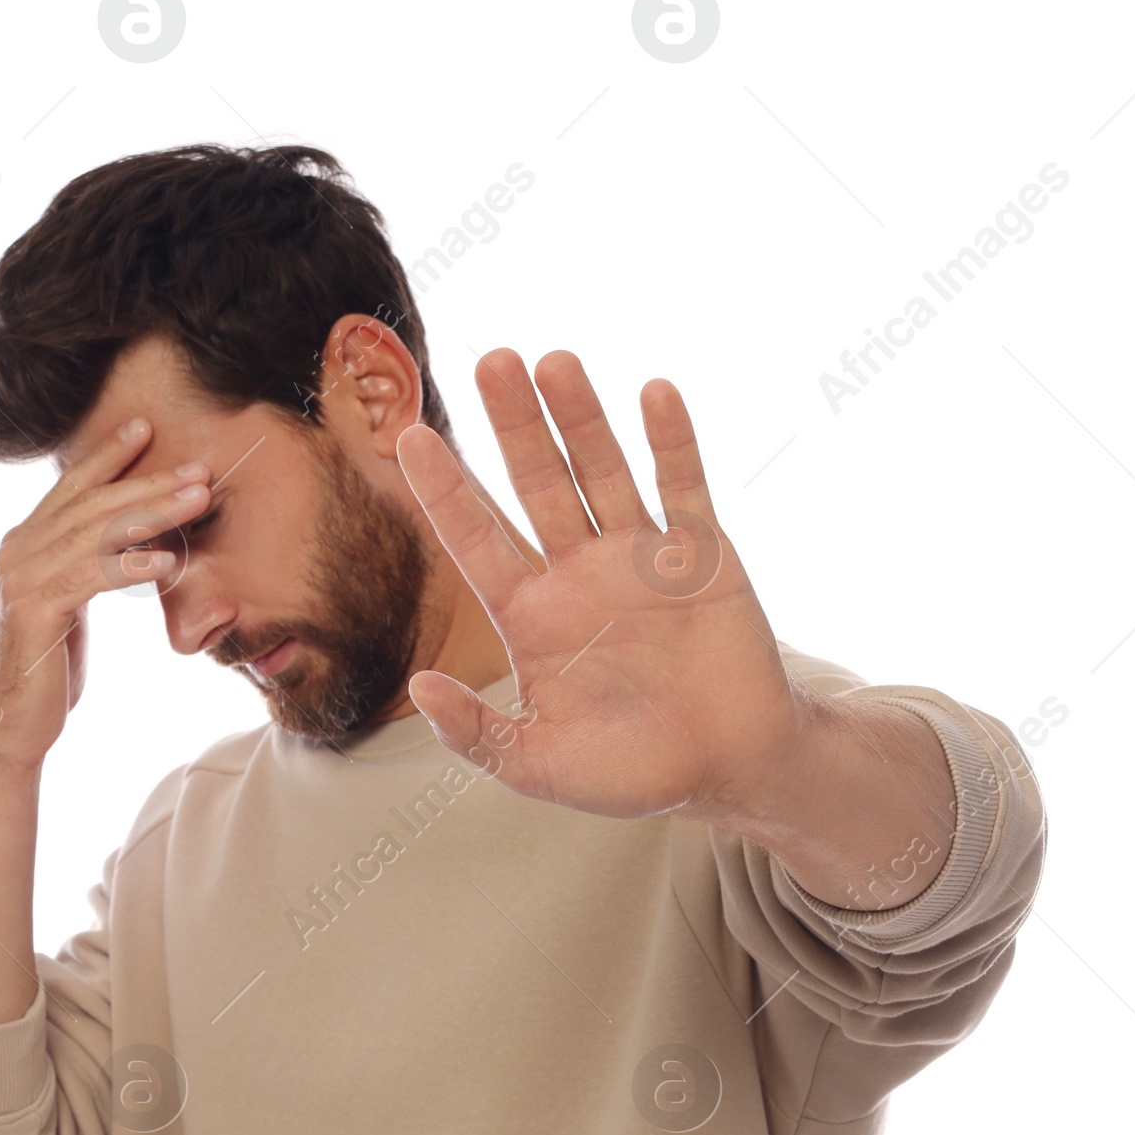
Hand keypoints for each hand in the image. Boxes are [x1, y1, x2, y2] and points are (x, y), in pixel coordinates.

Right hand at [0, 417, 212, 771]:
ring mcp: (20, 579)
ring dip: (151, 513)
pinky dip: (130, 565)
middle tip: (198, 469)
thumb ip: (84, 570)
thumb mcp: (68, 608)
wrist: (10, 728)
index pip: (72, 489)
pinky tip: (168, 561)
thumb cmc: (47, 672)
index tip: (147, 427)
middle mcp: (16, 551)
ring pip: (95, 533)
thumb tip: (124, 548)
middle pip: (91, 504)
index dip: (108, 456)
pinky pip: (89, 577)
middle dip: (148, 482)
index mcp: (25, 544)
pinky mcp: (33, 611)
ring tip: (197, 501)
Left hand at [397, 349, 809, 824]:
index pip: (476, 540)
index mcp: (532, 616)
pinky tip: (652, 392)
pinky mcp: (700, 556)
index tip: (406, 437)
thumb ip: (474, 732)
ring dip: (579, 419)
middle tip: (488, 361)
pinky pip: (683, 489)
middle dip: (512, 427)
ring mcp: (638, 558)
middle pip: (536, 485)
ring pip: (601, 472)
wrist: (728, 769)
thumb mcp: (535, 765)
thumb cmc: (631, 773)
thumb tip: (418, 686)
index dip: (443, 490)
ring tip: (553, 361)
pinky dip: (671, 442)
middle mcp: (578, 573)